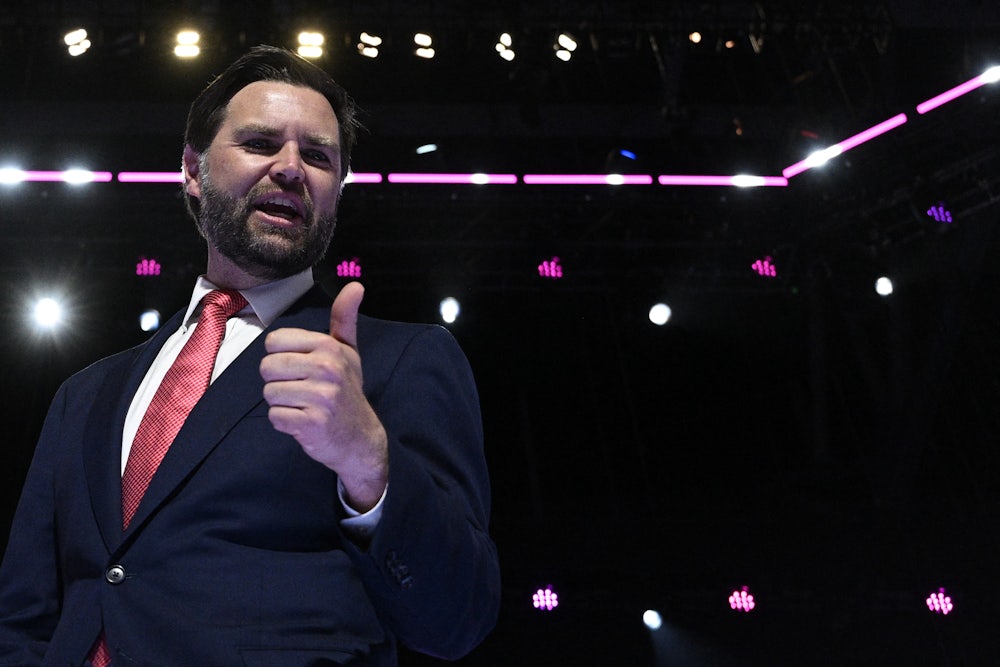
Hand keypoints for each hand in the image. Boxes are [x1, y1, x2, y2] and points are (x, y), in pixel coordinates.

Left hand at [260, 282, 387, 511]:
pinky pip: (275, 417)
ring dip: (282, 403)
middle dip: (279, 381)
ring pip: (269, 393)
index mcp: (329, 347)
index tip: (302, 368)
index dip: (282, 357)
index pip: (274, 342)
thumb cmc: (347, 389)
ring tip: (303, 406)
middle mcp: (326, 368)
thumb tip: (356, 285)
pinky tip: (303, 421)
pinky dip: (284, 423)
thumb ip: (345, 317)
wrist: (359, 436)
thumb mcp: (348, 351)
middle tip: (302, 390)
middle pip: (267, 367)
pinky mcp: (312, 423)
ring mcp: (321, 397)